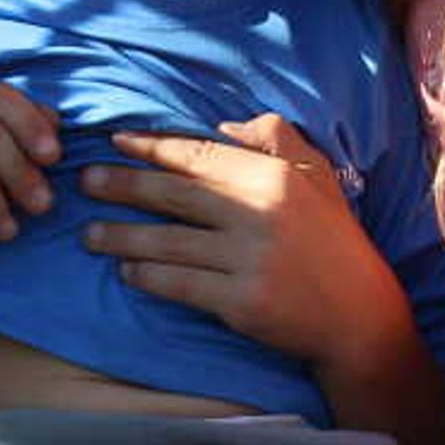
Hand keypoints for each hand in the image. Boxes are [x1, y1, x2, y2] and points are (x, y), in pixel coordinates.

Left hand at [78, 114, 406, 363]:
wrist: (360, 316)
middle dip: (122, 186)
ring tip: (90, 234)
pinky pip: (180, 284)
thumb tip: (221, 128)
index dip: (151, 148)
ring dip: (121, 236)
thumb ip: (275, 136)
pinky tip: (128, 270)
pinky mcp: (242, 302)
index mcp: (274, 176)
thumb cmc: (333, 241)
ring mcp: (250, 260)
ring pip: (168, 241)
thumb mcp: (317, 174)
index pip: (198, 155)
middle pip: (173, 194)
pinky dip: (147, 275)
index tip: (115, 142)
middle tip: (85, 183)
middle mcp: (260, 213)